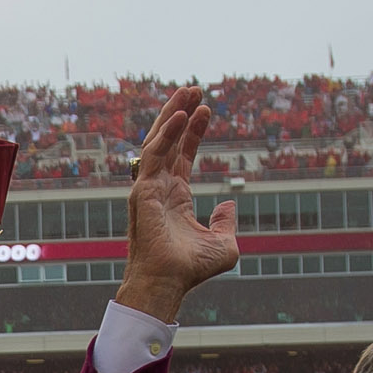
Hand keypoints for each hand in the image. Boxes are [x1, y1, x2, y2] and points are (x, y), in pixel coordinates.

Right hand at [118, 88, 239, 321]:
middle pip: (169, 141)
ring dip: (173, 114)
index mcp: (175, 197)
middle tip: (194, 89)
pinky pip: (154, 154)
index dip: (194, 131)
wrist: (170, 282)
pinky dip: (167, 133)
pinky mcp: (144, 190)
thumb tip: (228, 203)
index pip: (183, 155)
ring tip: (189, 92)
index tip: (206, 110)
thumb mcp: (223, 244)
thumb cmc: (191, 270)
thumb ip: (226, 222)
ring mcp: (149, 187)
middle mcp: (160, 188)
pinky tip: (182, 115)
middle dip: (180, 113)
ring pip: (158, 141)